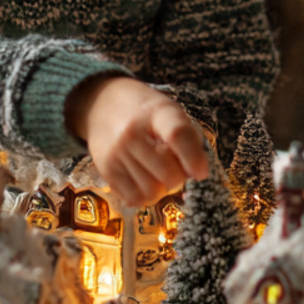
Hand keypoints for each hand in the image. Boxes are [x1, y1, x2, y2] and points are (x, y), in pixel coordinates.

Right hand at [65, 75, 208, 205]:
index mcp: (157, 112)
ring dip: (162, 188)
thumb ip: (187, 139)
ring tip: (159, 172)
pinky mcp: (106, 171)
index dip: (193, 158)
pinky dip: (145, 195)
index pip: (177, 135)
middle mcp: (133, 133)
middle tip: (177, 168)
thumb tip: (198, 174)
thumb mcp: (170, 112)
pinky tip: (145, 180)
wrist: (102, 104)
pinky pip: (134, 198)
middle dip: (179, 177)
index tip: (201, 173)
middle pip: (167, 173)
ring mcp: (117, 153)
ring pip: (152, 192)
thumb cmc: (146, 113)